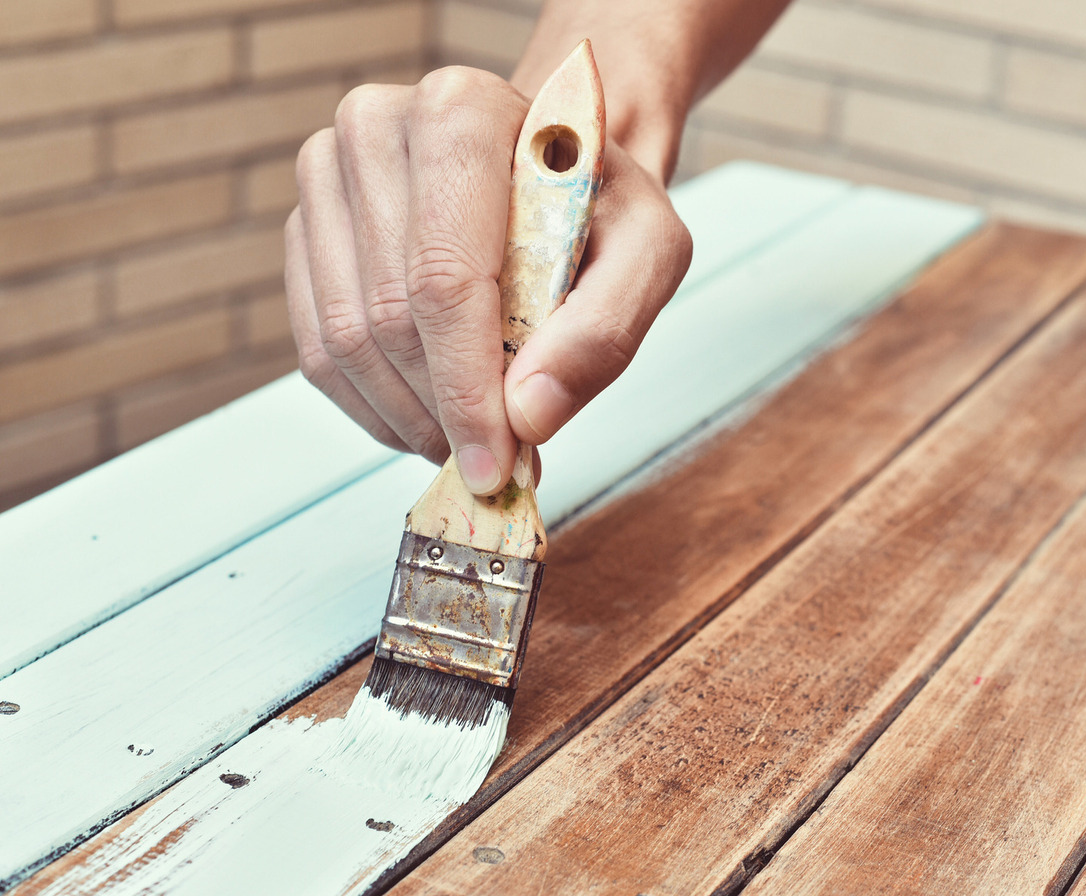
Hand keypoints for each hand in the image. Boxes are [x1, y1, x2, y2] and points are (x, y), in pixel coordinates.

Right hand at [285, 67, 691, 494]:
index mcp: (462, 113)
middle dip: (446, 413)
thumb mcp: (650, 253)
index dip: (467, 389)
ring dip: (409, 418)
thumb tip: (528, 415)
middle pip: (392, 316)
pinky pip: (317, 346)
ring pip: (345, 340)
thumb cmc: (604, 207)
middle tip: (499, 463)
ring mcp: (327, 175)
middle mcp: (376, 126)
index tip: (497, 464)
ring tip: (471, 444)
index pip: (445, 279)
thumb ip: (605, 330)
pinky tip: (431, 419)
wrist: (554, 174)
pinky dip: (375, 406)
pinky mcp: (307, 228)